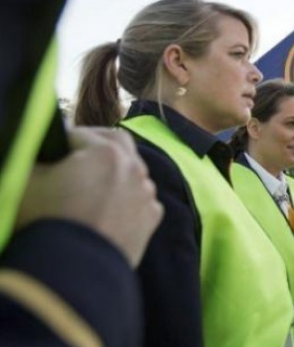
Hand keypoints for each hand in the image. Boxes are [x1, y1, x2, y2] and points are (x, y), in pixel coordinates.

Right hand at [17, 127, 162, 267]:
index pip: (80, 134)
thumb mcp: (29, 183)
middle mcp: (134, 168)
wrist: (74, 272)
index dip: (61, 141)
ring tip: (94, 184)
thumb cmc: (48, 222)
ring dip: (116, 173)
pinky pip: (141, 200)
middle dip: (98, 144)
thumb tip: (45, 157)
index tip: (52, 149)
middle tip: (79, 152)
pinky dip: (128, 200)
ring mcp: (146, 194)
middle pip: (118, 143)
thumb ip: (37, 160)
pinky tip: (110, 209)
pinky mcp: (151, 219)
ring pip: (133, 172)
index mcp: (106, 153)